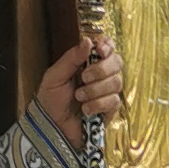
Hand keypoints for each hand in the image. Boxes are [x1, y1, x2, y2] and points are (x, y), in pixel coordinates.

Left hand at [37, 33, 123, 148]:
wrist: (52, 127)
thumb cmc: (51, 101)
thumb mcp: (55, 76)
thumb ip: (71, 58)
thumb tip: (87, 40)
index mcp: (87, 63)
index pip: (107, 47)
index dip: (107, 46)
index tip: (99, 49)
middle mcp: (101, 75)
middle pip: (117, 62)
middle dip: (101, 69)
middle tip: (83, 77)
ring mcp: (107, 92)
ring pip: (116, 82)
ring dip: (96, 89)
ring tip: (79, 97)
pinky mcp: (110, 110)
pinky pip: (114, 101)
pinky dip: (98, 104)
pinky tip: (86, 110)